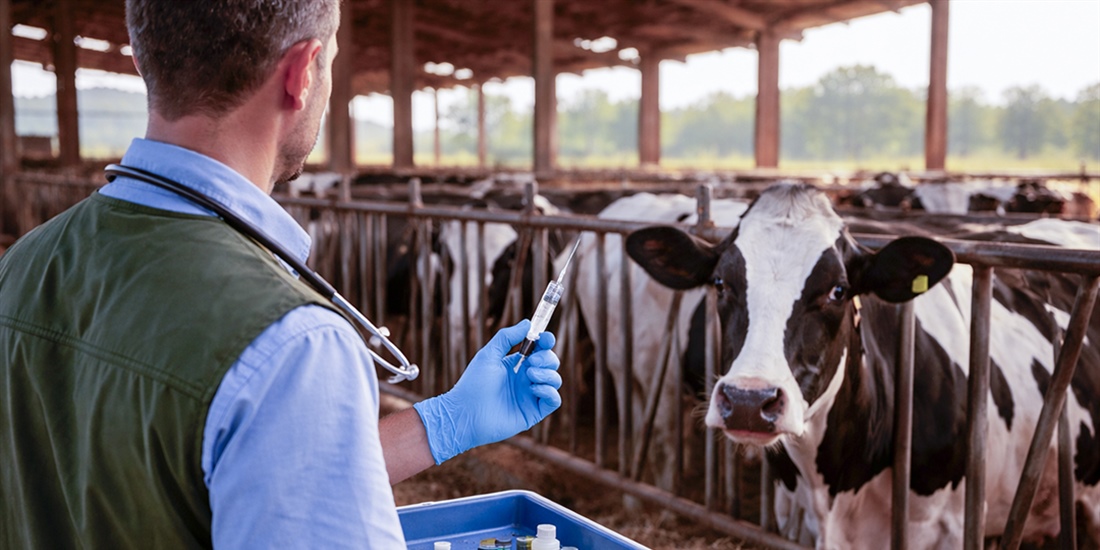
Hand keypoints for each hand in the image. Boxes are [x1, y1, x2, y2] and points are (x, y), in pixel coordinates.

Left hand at [413, 320, 561, 463]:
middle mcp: (526, 379)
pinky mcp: (534, 412)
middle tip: (532, 361)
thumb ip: (507, 337)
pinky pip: (554, 400)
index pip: (539, 349)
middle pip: (551, 362)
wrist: (465, 414)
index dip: (546, 342)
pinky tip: (534, 389)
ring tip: (530, 376)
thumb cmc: (473, 384)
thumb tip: (528, 323)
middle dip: (547, 358)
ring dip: (547, 373)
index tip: (546, 338)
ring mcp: (530, 396)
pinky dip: (549, 391)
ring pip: (555, 380)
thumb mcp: (489, 354)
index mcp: (516, 364)